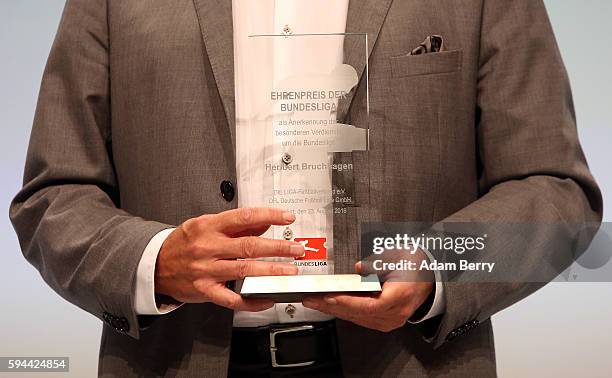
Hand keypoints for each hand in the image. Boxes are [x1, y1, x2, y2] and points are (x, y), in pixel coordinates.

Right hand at [155, 208, 304, 311]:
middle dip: (277, 247)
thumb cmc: (184, 243)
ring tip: (290, 270)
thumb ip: (236, 225)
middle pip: (249, 245)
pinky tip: (266, 298)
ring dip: (271, 271)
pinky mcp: (204, 290)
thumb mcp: (206, 225)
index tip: (287, 217)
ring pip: (244, 270)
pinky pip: (232, 298)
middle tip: (297, 249)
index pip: (244, 217)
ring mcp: (206, 270)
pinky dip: (252, 301)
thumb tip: (265, 222)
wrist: (155, 265)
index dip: (269, 216)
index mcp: (210, 226)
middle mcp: (208, 247)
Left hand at [302, 253, 433, 331]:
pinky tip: (332, 306)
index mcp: (401, 296)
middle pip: (359, 314)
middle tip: (312, 300)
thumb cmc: (415, 264)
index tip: (329, 297)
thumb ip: (377, 262)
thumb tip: (358, 268)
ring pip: (358, 318)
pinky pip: (362, 318)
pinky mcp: (387, 320)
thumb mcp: (398, 255)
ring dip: (335, 310)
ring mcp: (392, 319)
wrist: (431, 275)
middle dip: (332, 306)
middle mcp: (396, 312)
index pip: (369, 305)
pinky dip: (346, 311)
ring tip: (316, 302)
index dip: (347, 302)